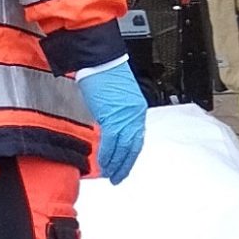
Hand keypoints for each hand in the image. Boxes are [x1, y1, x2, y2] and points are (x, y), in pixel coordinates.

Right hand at [73, 57, 148, 183]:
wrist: (100, 61)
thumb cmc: (106, 75)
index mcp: (138, 110)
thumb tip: (110, 130)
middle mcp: (135, 114)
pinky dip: (107, 154)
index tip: (126, 166)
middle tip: (119, 178)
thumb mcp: (117, 98)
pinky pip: (111, 141)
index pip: (137, 139)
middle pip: (133, 146)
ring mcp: (125, 116)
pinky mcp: (112, 116)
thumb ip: (117, 116)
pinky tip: (103, 163)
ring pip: (123, 147)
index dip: (131, 155)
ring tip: (110, 175)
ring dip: (116, 163)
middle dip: (126, 164)